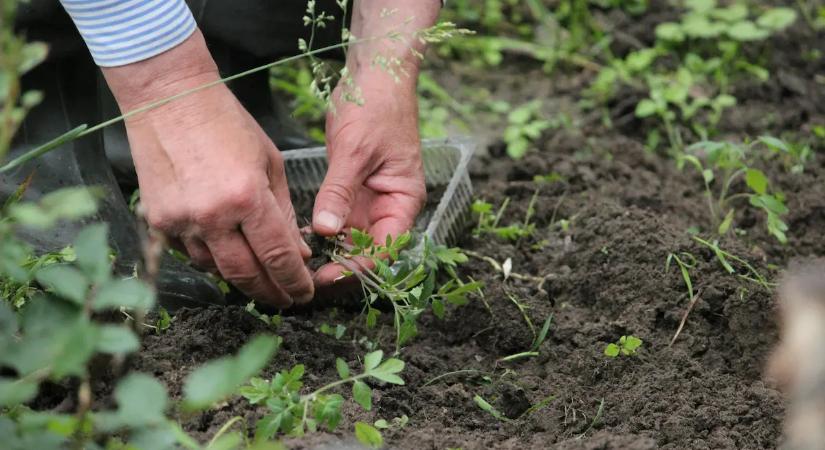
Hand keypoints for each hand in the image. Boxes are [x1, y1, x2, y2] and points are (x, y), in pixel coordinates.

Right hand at [103, 31, 312, 306]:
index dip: (294, 281)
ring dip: (240, 277)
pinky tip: (226, 253)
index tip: (304, 293)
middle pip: (245, 274)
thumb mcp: (270, 163)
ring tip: (259, 278)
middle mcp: (212, 216)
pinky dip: (210, 257)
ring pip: (215, 269)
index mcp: (247, 197)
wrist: (169, 99)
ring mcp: (180, 221)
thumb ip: (284, 212)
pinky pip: (189, 253)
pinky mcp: (158, 221)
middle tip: (285, 300)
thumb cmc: (226, 123)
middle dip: (269, 292)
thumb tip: (298, 254)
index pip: (278, 256)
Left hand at [311, 70, 425, 285]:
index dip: (358, 268)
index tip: (327, 277)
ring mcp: (370, 200)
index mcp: (404, 200)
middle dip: (340, 267)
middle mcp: (390, 206)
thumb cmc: (375, 107)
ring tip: (298, 265)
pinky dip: (321, 231)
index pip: (385, 249)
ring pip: (350, 240)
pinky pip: (338, 220)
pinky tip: (298, 238)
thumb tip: (324, 232)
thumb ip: (340, 193)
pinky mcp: (351, 190)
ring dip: (329, 253)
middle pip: (368, 251)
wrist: (374, 76)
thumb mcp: (355, 152)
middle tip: (305, 279)